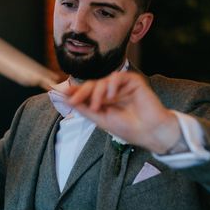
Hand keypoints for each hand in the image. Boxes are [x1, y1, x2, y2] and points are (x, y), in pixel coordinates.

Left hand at [65, 72, 180, 153]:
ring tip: (98, 106)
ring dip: (97, 92)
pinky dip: (112, 85)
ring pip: (103, 81)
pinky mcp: (133, 81)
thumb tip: (67, 100)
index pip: (87, 92)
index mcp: (104, 101)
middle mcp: (112, 92)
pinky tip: (112, 96)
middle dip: (81, 92)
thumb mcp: (101, 119)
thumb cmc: (128, 128)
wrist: (150, 132)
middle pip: (92, 85)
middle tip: (73, 99)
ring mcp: (122, 86)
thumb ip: (85, 108)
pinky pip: (118, 76)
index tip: (59, 92)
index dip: (74, 91)